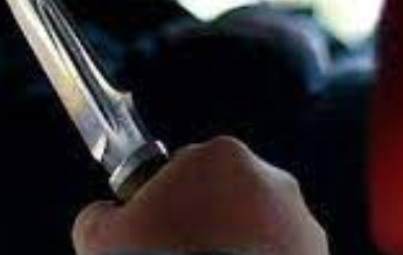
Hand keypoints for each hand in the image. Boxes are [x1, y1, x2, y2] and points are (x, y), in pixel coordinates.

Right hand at [73, 137, 327, 254]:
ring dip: (236, 246)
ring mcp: (304, 225)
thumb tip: (105, 216)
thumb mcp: (99, 238)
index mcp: (221, 157)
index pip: (185, 165)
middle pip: (225, 194)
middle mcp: (273, 180)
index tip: (154, 229)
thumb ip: (99, 215)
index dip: (164, 198)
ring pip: (257, 228)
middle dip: (205, 220)